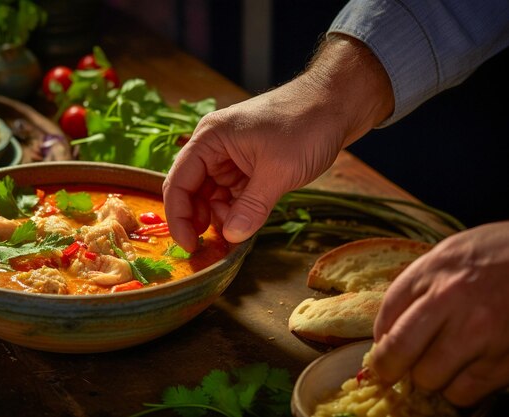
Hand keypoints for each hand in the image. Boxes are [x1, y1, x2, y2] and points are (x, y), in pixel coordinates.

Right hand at [162, 35, 393, 251]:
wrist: (337, 102)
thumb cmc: (305, 125)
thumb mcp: (278, 171)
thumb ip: (252, 207)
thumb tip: (231, 237)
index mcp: (210, 139)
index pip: (178, 183)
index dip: (179, 218)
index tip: (191, 246)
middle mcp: (214, 147)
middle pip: (192, 190)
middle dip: (200, 219)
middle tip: (213, 246)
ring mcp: (231, 155)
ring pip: (212, 195)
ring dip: (221, 216)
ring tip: (238, 232)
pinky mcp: (248, 163)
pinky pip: (232, 193)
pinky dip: (236, 210)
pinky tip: (247, 222)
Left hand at [372, 221, 508, 405]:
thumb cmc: (491, 256)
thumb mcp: (443, 257)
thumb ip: (411, 291)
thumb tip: (385, 335)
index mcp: (432, 274)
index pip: (386, 319)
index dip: (378, 344)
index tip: (380, 356)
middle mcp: (453, 303)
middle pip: (400, 354)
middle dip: (392, 368)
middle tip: (397, 369)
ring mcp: (481, 334)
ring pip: (430, 379)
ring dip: (429, 377)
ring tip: (439, 363)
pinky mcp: (505, 360)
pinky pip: (465, 393)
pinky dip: (458, 389)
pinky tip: (464, 370)